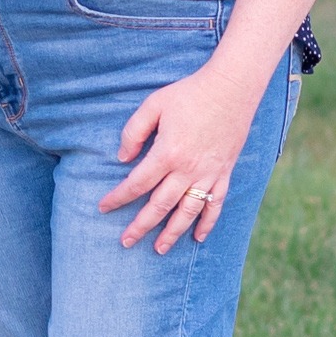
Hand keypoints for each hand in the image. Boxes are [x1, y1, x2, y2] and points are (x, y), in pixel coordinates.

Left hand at [99, 61, 258, 252]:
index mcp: (167, 153)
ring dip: (172, 233)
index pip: (137, 184)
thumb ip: (134, 132)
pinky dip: (207, 222)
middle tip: (125, 241)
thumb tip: (123, 159)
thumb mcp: (154, 105)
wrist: (231, 88)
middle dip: (140, 226)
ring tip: (158, 248)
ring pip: (187, 211)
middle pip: (159, 205)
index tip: (104, 207)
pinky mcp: (224, 172)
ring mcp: (208, 174)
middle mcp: (187, 169)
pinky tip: (198, 237)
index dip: (118, 198)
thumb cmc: (189, 93)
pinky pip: (215, 203)